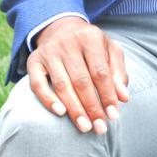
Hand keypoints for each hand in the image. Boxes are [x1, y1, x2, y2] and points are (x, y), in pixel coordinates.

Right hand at [26, 17, 129, 133]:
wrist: (60, 28)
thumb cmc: (91, 45)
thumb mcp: (109, 50)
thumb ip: (118, 72)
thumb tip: (123, 97)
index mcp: (90, 37)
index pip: (100, 72)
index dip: (107, 95)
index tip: (114, 115)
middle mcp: (68, 43)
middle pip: (81, 80)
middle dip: (92, 107)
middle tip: (100, 128)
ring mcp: (49, 52)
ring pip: (62, 84)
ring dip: (74, 109)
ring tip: (84, 127)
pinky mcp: (33, 61)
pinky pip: (37, 84)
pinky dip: (48, 99)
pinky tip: (60, 113)